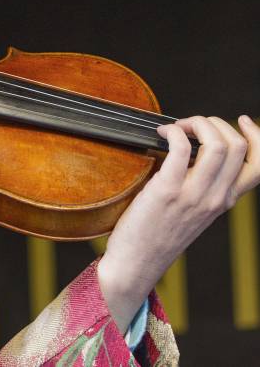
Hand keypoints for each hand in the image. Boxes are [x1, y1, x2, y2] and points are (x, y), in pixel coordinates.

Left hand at [98, 115, 259, 331]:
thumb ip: (204, 189)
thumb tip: (195, 154)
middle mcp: (216, 198)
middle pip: (238, 147)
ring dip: (197, 123)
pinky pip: (180, 147)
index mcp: (225, 202)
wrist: (136, 263)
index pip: (259, 166)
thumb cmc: (157, 235)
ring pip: (217, 144)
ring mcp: (193, 195)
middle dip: (217, 123)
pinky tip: (162, 133)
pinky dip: (174, 131)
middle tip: (192, 125)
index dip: (257, 137)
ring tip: (178, 127)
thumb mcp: (194, 213)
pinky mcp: (166, 191)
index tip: (242, 121)